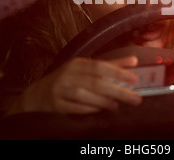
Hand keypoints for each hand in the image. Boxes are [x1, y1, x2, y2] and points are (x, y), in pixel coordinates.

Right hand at [6, 56, 142, 114]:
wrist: (38, 95)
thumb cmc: (68, 80)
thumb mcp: (86, 69)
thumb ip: (111, 65)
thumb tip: (134, 60)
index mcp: (77, 64)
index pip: (100, 66)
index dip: (118, 72)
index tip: (134, 78)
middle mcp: (67, 75)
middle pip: (94, 82)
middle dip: (117, 90)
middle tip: (135, 98)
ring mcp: (60, 91)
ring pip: (82, 95)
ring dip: (101, 101)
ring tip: (117, 106)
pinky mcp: (56, 106)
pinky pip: (74, 108)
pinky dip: (88, 110)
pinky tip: (100, 111)